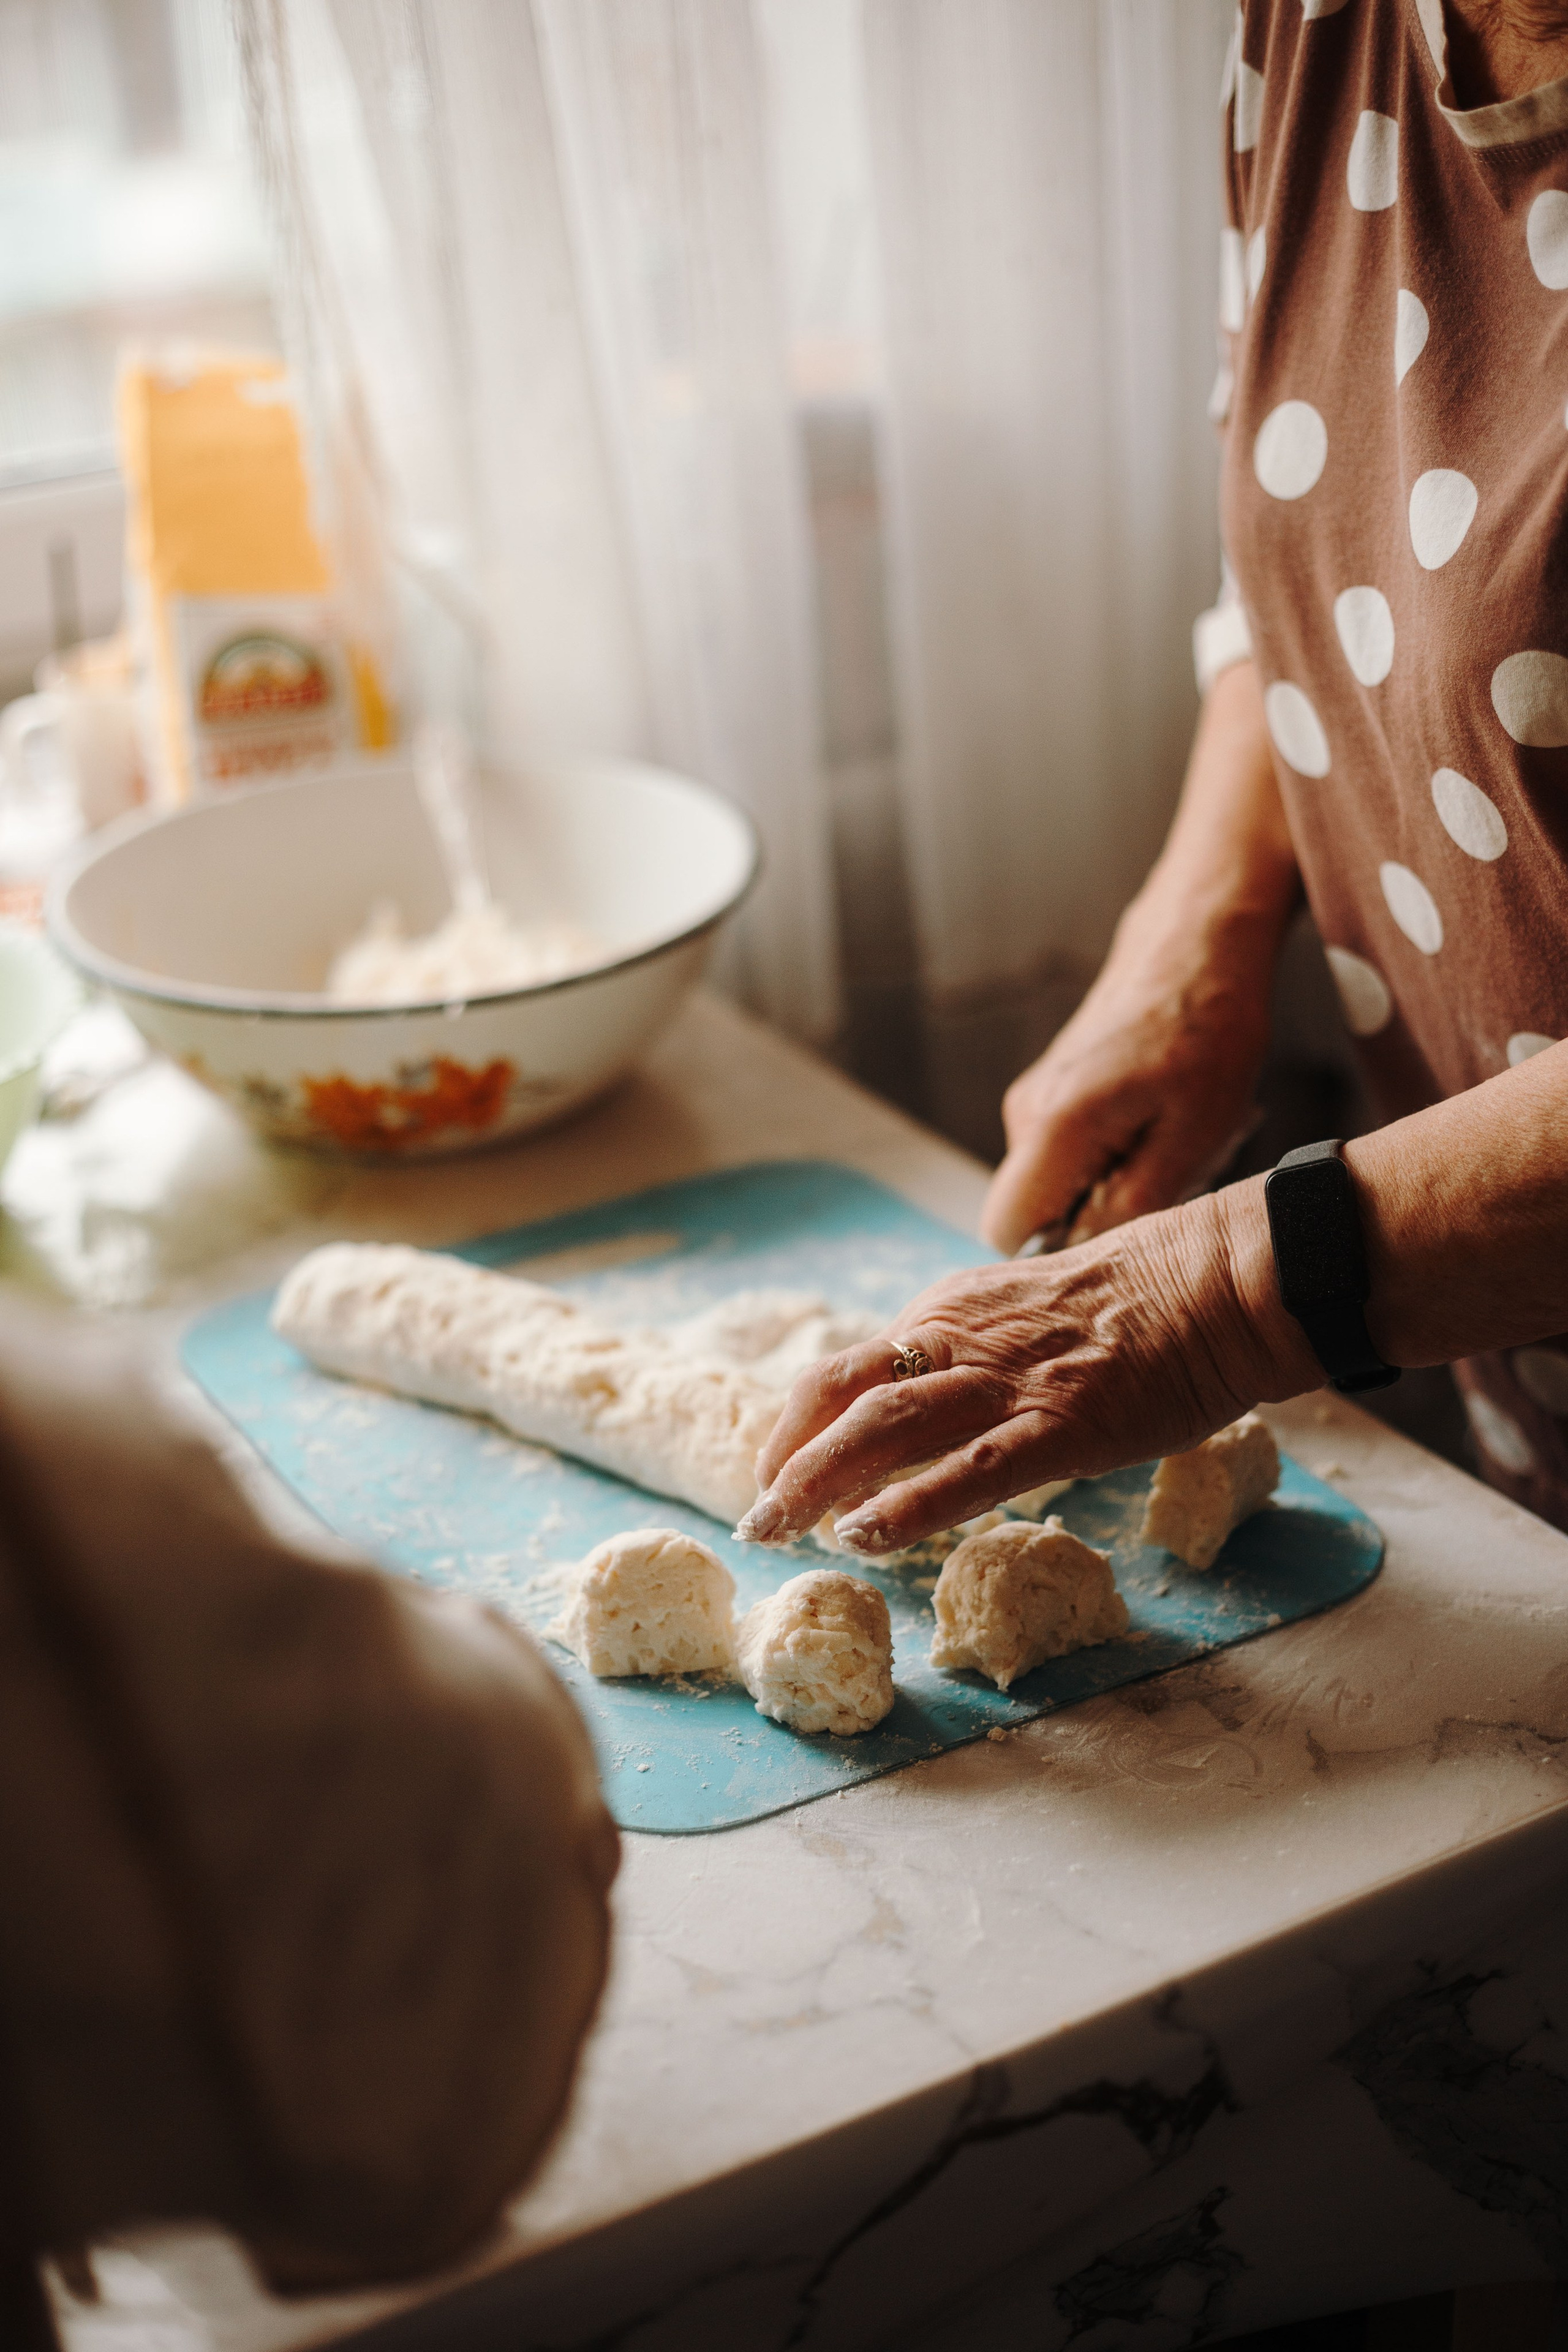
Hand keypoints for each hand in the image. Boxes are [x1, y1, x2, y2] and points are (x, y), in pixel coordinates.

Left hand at [738, 1181, 1319, 1554]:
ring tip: (778, 1531)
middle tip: (756, 1517)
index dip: (798, 1423)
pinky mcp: (1061, 1426)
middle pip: (842, 1394)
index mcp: (949, 1312)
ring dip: (818, 1482)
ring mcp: (1009, 1384)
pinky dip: (907, 1504)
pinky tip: (864, 1534)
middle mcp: (960, 1341)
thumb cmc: (1134, 1303)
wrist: (1214, 1281)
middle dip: (786, 1459)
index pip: (848, 1367)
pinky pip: (968, 1471)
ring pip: (884, 1427)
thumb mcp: (1022, 1312)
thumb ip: (970, 1349)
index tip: (777, 1469)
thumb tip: (928, 1394)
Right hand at [980, 913, 1276, 1255]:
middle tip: (1168, 1174)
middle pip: (1036, 1209)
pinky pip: (1070, 1152)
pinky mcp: (1052, 1091)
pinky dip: (1116, 1151)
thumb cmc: (1205, 1032)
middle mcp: (1026, 1115)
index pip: (1004, 1232)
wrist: (1196, 949)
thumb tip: (1082, 1252)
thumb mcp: (1191, 1138)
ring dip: (1116, 1179)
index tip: (1116, 1231)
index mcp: (1053, 1129)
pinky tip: (1164, 1118)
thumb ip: (1128, 1207)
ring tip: (1176, 1138)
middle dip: (1097, 1214)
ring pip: (1059, 1181)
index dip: (1054, 1252)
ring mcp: (1034, 1100)